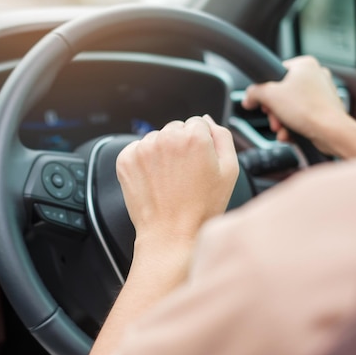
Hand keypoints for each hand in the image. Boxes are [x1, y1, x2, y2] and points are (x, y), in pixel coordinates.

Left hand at [116, 115, 238, 250]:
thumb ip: (222, 137)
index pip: (197, 123)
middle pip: (176, 128)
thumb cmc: (202, 208)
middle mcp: (166, 137)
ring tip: (169, 179)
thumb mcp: (229, 171)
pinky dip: (144, 161)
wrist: (171, 234)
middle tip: (185, 173)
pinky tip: (154, 180)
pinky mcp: (126, 159)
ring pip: (156, 138)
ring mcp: (143, 148)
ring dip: (162, 152)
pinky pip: (137, 149)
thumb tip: (208, 120)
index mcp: (193, 137)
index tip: (198, 162)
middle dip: (180, 145)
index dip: (201, 143)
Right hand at [242, 56, 347, 154]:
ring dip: (282, 121)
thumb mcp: (269, 96)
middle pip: (282, 93)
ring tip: (282, 129)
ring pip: (291, 106)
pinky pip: (302, 115)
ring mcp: (322, 92)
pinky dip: (293, 126)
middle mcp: (316, 75)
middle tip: (273, 119)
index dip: (264, 90)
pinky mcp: (325, 109)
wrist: (331, 132)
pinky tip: (289, 134)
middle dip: (274, 111)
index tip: (261, 103)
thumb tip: (248, 97)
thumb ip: (254, 93)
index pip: (275, 74)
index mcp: (305, 64)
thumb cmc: (307, 110)